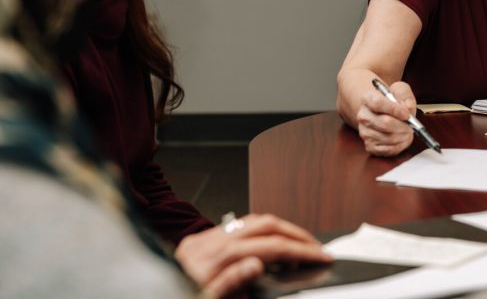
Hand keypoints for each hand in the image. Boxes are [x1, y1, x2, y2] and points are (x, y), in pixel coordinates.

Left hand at [175, 213, 331, 297]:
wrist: (140, 296)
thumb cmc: (177, 296)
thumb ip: (230, 283)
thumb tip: (257, 264)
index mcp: (216, 259)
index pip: (271, 247)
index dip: (301, 250)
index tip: (320, 256)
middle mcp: (212, 242)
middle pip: (266, 224)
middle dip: (296, 233)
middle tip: (316, 246)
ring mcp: (205, 239)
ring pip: (252, 220)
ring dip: (279, 228)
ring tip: (297, 243)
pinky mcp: (198, 241)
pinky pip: (237, 226)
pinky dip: (259, 230)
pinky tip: (265, 243)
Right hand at [356, 80, 416, 155]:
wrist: (382, 113)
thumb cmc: (392, 102)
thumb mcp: (399, 91)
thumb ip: (405, 95)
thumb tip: (408, 107)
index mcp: (367, 98)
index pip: (378, 103)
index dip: (394, 109)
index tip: (407, 114)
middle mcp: (363, 116)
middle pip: (385, 123)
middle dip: (403, 126)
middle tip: (411, 125)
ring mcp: (364, 132)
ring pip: (389, 138)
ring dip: (404, 136)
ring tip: (407, 131)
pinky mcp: (370, 146)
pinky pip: (388, 150)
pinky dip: (400, 146)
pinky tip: (402, 138)